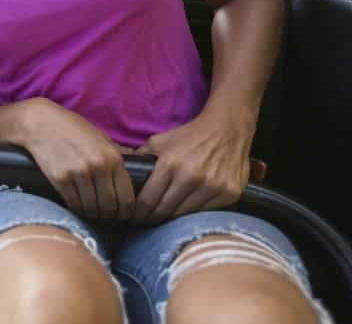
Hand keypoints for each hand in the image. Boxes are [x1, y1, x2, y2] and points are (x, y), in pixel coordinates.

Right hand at [17, 98, 133, 220]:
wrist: (41, 123)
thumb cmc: (72, 129)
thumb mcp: (101, 137)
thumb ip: (118, 154)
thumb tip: (138, 168)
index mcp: (113, 157)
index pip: (127, 197)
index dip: (126, 211)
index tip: (121, 214)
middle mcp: (98, 166)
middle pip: (110, 206)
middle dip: (109, 215)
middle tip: (106, 216)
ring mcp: (78, 173)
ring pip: (91, 208)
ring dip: (92, 214)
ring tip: (92, 212)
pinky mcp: (60, 179)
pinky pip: (73, 203)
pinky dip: (77, 208)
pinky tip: (78, 205)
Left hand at [131, 110, 252, 223]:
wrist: (228, 129)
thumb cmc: (190, 136)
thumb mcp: (160, 140)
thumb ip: (141, 156)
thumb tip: (123, 172)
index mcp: (170, 164)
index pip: (148, 200)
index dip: (138, 213)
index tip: (133, 217)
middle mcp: (191, 177)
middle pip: (164, 211)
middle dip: (151, 219)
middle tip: (144, 222)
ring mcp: (212, 187)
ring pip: (184, 216)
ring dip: (171, 219)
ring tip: (162, 220)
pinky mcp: (229, 194)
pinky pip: (204, 213)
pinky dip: (192, 215)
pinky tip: (184, 213)